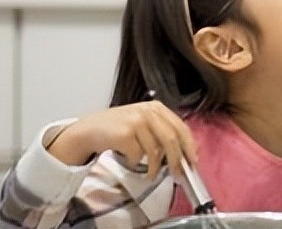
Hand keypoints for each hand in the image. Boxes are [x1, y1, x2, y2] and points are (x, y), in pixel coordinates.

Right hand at [47, 101, 197, 175]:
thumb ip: (161, 131)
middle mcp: (147, 112)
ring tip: (151, 173)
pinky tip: (130, 160)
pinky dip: (136, 163)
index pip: (180, 127)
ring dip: (155, 168)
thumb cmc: (118, 129)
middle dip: (176, 160)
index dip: (189, 146)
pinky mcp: (125, 134)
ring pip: (155, 151)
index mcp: (156, 107)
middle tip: (178, 173)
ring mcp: (136, 122)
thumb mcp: (142, 122)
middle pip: (171, 139)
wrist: (90, 130)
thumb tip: (183, 153)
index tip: (192, 160)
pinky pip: (138, 156)